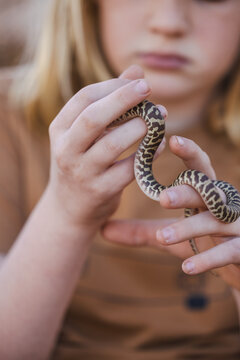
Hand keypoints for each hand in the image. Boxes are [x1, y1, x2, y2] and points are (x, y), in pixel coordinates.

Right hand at [47, 65, 165, 234]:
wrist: (69, 209)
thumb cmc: (81, 162)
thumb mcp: (84, 134)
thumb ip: (108, 102)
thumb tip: (136, 71)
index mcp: (60, 129)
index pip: (84, 98)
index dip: (113, 86)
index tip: (138, 82)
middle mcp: (66, 150)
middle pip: (94, 117)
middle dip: (123, 99)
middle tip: (149, 88)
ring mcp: (82, 172)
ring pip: (113, 144)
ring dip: (140, 127)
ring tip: (159, 117)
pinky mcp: (101, 191)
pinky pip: (130, 169)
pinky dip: (148, 154)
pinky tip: (160, 145)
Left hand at [102, 136, 239, 289]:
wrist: (239, 266)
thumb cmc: (204, 241)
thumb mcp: (171, 236)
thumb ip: (141, 231)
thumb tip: (103, 229)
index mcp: (206, 194)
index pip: (199, 168)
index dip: (189, 152)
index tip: (171, 139)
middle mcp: (223, 205)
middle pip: (206, 191)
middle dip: (186, 192)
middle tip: (162, 197)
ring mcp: (237, 226)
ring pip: (214, 221)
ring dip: (188, 228)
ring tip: (162, 236)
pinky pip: (229, 253)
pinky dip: (208, 259)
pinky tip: (187, 268)